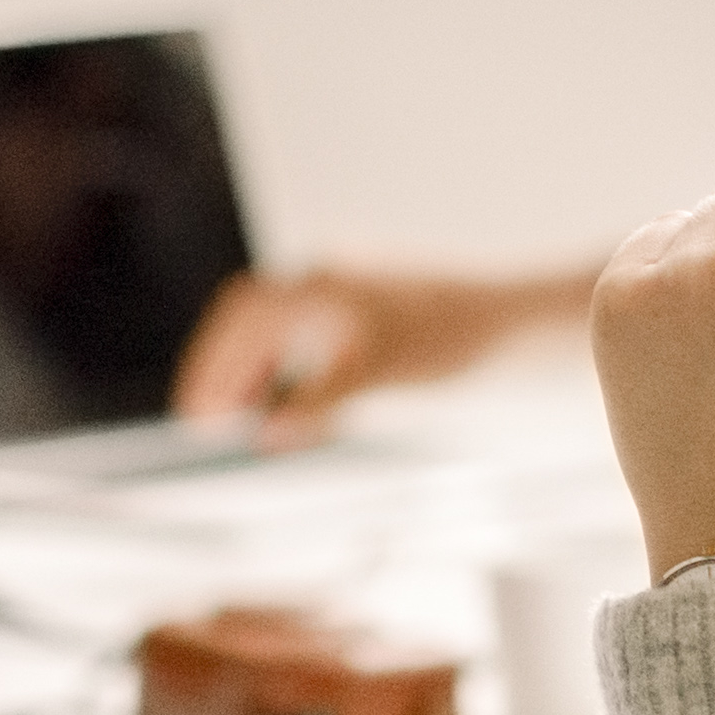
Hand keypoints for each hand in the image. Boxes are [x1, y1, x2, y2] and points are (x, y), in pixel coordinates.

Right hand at [170, 264, 594, 446]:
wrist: (521, 322)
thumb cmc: (454, 341)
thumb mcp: (377, 374)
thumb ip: (318, 402)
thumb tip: (266, 436)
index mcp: (321, 281)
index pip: (242, 314)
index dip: (210, 362)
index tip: (194, 413)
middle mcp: (331, 277)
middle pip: (255, 319)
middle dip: (227, 371)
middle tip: (207, 426)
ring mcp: (354, 293)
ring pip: (286, 330)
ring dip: (258, 373)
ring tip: (243, 422)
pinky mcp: (378, 314)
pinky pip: (315, 337)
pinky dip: (293, 371)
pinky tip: (297, 406)